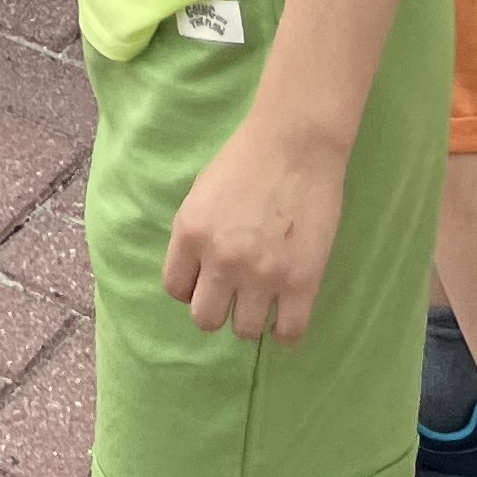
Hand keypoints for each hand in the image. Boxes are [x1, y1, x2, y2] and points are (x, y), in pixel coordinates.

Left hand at [162, 107, 347, 342]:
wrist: (296, 142)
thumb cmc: (247, 158)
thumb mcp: (201, 193)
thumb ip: (195, 236)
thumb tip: (197, 274)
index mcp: (190, 232)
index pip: (175, 288)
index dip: (190, 287)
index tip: (205, 280)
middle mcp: (221, 259)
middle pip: (205, 319)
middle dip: (217, 309)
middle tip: (232, 294)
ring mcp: (262, 274)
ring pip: (244, 330)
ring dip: (250, 318)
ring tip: (261, 300)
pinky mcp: (301, 282)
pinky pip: (288, 333)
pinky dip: (284, 332)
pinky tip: (285, 316)